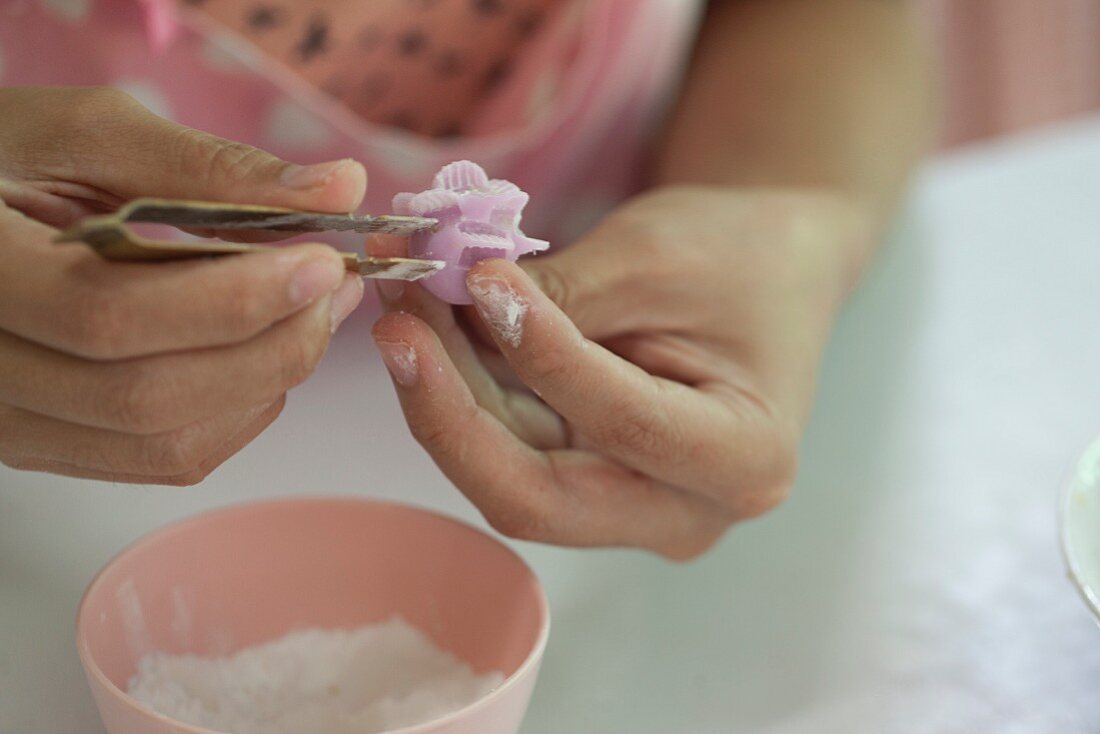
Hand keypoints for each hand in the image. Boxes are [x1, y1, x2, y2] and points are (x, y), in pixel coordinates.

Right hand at [0, 87, 367, 483]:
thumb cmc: (8, 161)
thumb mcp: (88, 135)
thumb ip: (210, 167)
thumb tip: (340, 189)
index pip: (109, 318)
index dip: (232, 300)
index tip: (320, 263)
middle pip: (148, 397)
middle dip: (270, 346)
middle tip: (332, 286)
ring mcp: (13, 422)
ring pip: (166, 444)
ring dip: (266, 382)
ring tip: (312, 311)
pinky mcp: (52, 445)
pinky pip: (165, 459)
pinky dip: (240, 411)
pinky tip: (264, 351)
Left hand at [370, 186, 871, 558]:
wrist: (766, 271)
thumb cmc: (739, 255)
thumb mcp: (659, 257)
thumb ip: (561, 293)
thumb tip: (451, 296)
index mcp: (744, 459)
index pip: (625, 425)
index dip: (543, 357)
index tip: (482, 277)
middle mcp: (683, 510)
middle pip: (539, 495)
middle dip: (455, 411)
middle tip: (397, 326)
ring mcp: (629, 505)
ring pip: (508, 474)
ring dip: (445, 391)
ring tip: (403, 302)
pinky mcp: (586, 479)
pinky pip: (509, 446)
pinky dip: (463, 387)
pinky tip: (425, 325)